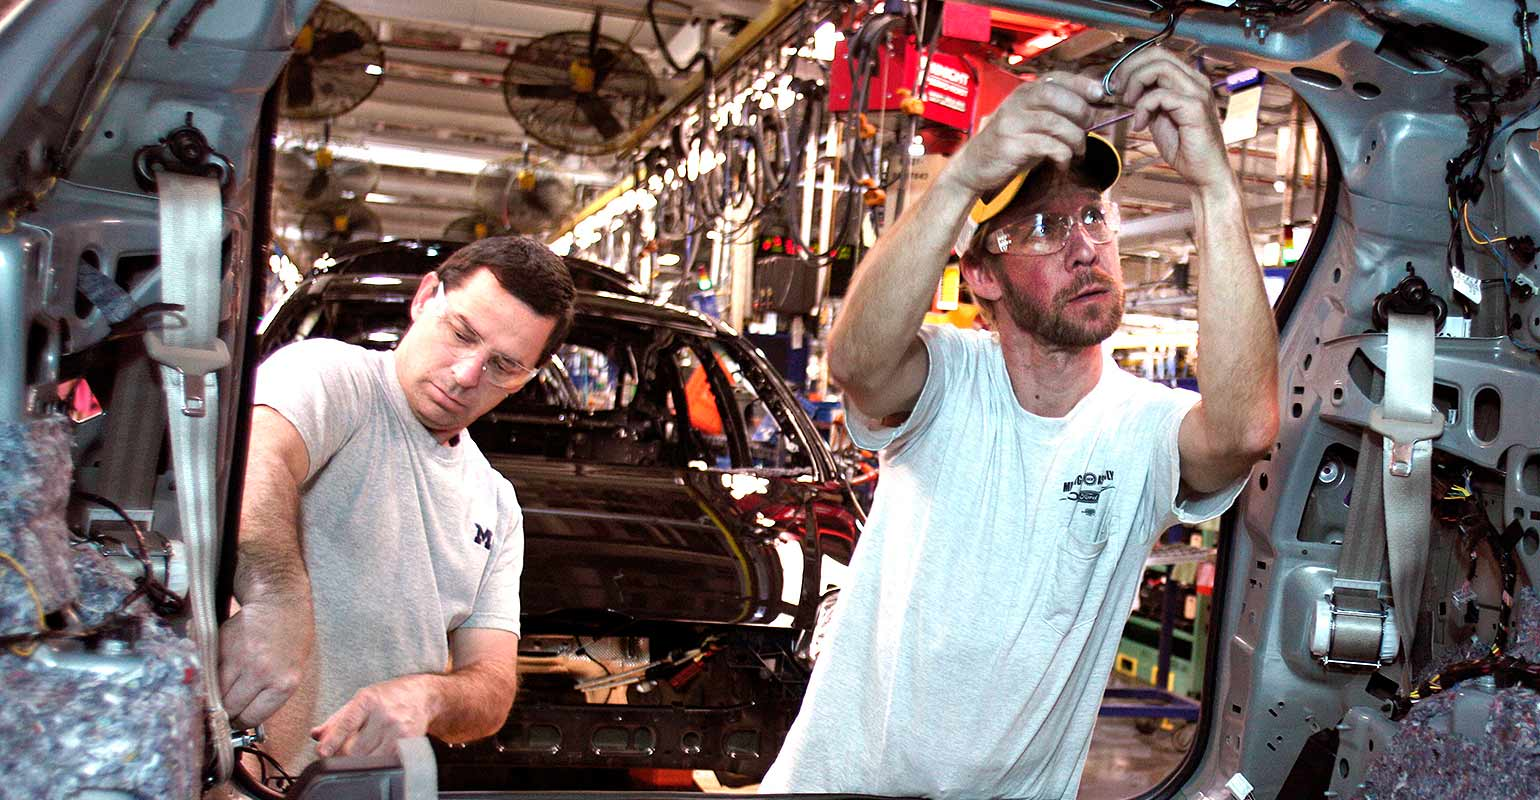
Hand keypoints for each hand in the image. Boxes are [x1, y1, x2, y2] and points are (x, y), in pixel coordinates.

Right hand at [219, 597, 313, 727]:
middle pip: (228, 708)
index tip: (235, 720)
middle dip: (224, 712)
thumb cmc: (291, 638)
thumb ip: (270, 695)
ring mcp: (239, 658)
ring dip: (212, 696)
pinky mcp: (222, 646)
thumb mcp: (292, 671)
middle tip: (223, 709)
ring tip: (217, 693)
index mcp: (283, 683)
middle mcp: (261, 673)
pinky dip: (206, 677)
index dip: (239, 722)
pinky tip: (212, 676)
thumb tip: (243, 719)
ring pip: (213, 692)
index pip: (250, 718)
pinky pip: (206, 672)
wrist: (280, 603)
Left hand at [310, 674, 439, 757]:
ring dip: (358, 761)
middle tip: (338, 753)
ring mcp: (398, 730)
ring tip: (358, 752)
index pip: (346, 724)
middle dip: (341, 755)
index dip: (332, 741)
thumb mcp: (361, 700)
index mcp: (368, 700)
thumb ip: (337, 719)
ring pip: (369, 759)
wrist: (423, 695)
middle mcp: (384, 714)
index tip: (321, 752)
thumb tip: (316, 735)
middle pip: (354, 748)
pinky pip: (385, 761)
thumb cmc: (388, 696)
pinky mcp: (409, 742)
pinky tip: (376, 751)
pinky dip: (376, 761)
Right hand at [943, 71, 1102, 195]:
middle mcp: (1017, 103)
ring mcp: (1012, 123)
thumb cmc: (1011, 143)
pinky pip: (1047, 145)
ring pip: (1055, 123)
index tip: (1100, 94)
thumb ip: (1057, 113)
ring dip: (1075, 138)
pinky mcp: (1011, 145)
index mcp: (1024, 92)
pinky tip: (1063, 163)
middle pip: (1056, 96)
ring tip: (1078, 151)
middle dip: (1080, 111)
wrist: (975, 165)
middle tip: (1089, 128)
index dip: (1081, 84)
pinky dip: (1062, 155)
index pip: (1056, 79)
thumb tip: (1094, 111)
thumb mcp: (1032, 122)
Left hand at [1112, 46, 1232, 190]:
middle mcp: (1196, 81)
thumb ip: (1147, 99)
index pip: (1158, 55)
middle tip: (1117, 90)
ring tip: (1128, 105)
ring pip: (1159, 68)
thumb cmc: (1183, 147)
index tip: (1117, 83)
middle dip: (1130, 69)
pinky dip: (1143, 108)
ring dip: (1135, 84)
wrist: (1203, 172)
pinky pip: (1160, 95)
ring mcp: (1198, 93)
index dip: (1132, 64)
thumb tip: (1127, 87)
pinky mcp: (1195, 108)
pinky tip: (1140, 125)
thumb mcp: (1158, 116)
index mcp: (1188, 80)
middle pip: (1158, 55)